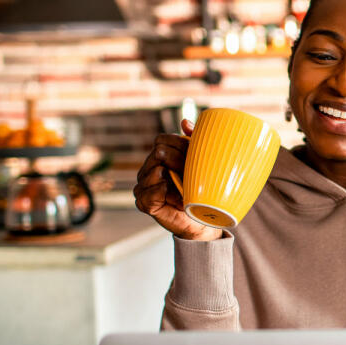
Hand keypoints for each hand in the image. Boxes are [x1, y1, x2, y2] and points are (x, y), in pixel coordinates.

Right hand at [133, 120, 220, 240]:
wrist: (202, 222)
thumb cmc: (201, 192)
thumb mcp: (201, 165)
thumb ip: (193, 142)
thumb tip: (185, 122)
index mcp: (159, 157)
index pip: (162, 139)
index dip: (179, 143)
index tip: (195, 154)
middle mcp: (147, 169)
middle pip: (159, 152)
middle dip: (180, 160)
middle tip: (194, 174)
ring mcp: (143, 186)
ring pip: (156, 170)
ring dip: (177, 180)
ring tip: (189, 191)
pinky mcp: (144, 202)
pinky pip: (153, 192)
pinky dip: (169, 195)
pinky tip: (181, 200)